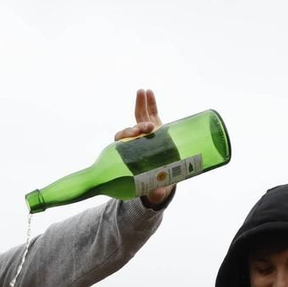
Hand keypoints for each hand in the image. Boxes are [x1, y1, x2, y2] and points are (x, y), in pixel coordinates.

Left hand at [114, 89, 172, 210]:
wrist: (166, 176)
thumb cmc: (157, 183)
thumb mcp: (155, 188)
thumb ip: (155, 191)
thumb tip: (156, 195)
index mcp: (131, 153)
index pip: (121, 141)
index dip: (125, 135)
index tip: (133, 135)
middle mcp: (137, 141)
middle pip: (131, 128)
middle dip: (136, 123)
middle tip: (146, 126)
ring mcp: (147, 133)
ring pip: (140, 116)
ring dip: (141, 105)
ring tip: (145, 94)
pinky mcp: (158, 128)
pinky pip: (152, 112)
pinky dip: (150, 102)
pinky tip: (148, 91)